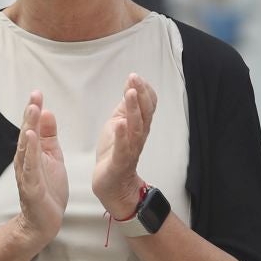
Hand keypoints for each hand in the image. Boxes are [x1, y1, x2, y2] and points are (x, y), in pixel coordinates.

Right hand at [13, 92, 66, 246]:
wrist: (44, 221)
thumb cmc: (48, 189)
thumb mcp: (52, 157)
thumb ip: (48, 136)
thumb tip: (46, 112)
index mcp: (32, 152)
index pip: (32, 127)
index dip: (34, 110)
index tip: (37, 92)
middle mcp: (25, 160)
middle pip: (26, 133)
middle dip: (30, 114)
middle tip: (34, 96)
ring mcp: (26, 173)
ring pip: (26, 147)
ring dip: (28, 127)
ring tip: (32, 110)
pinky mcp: (31, 187)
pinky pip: (30, 167)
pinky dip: (30, 152)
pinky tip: (31, 138)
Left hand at [92, 73, 156, 213]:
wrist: (113, 184)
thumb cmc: (115, 153)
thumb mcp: (119, 123)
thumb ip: (126, 107)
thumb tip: (130, 86)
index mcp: (138, 126)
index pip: (148, 105)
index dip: (144, 90)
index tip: (136, 77)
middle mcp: (138, 136)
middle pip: (145, 113)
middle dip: (141, 94)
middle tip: (135, 78)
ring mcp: (130, 148)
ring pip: (136, 127)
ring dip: (134, 109)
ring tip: (130, 93)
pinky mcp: (120, 161)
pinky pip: (123, 148)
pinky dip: (122, 135)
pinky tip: (120, 123)